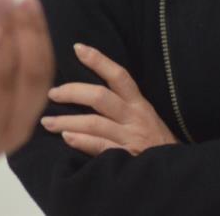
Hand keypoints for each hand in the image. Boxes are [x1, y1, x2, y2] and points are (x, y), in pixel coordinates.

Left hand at [41, 43, 177, 156]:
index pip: (119, 75)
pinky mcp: (126, 157)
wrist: (172, 171)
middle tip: (53, 93)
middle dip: (73, 92)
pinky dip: (81, 141)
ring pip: (95, 122)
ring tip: (47, 122)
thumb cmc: (155, 143)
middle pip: (100, 97)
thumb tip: (89, 92)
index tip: (78, 48)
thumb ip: (123, 105)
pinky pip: (100, 146)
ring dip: (67, 120)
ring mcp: (130, 137)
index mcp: (139, 104)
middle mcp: (135, 117)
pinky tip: (66, 137)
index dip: (99, 60)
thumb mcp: (145, 117)